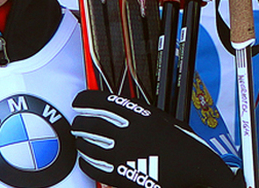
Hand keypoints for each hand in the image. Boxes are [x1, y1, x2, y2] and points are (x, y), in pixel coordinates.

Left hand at [72, 89, 241, 187]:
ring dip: (81, 142)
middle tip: (78, 123)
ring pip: (88, 146)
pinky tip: (88, 159)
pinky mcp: (125, 177)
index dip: (83, 100)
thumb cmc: (184, 146)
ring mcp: (126, 156)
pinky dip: (86, 162)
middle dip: (80, 122)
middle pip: (90, 124)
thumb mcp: (162, 119)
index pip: (100, 102)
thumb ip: (136, 111)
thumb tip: (111, 105)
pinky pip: (94, 168)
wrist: (200, 174)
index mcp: (140, 116)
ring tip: (82, 140)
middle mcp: (130, 134)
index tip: (78, 102)